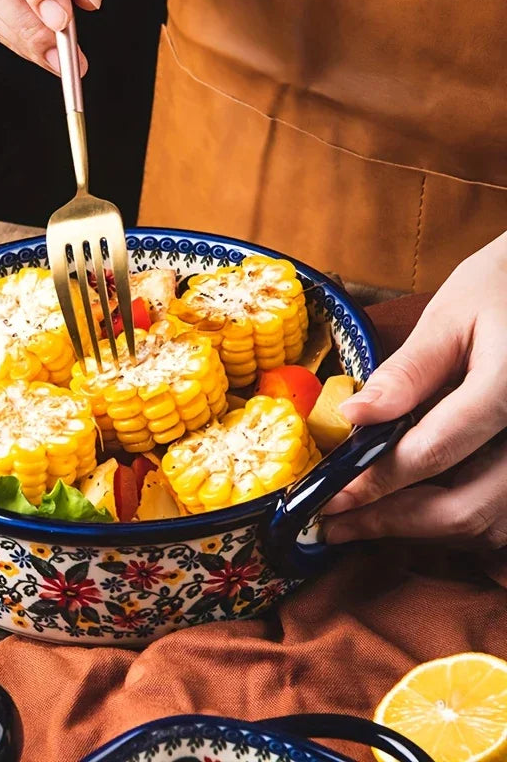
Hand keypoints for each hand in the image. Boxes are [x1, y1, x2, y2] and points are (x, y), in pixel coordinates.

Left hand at [322, 232, 506, 550]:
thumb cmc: (504, 286)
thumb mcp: (452, 315)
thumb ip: (407, 372)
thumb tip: (354, 419)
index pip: (433, 452)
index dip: (374, 482)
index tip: (328, 498)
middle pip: (466, 509)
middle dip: (391, 522)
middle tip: (336, 524)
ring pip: (489, 524)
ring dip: (424, 530)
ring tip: (365, 520)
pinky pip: (504, 516)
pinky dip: (461, 521)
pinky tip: (417, 508)